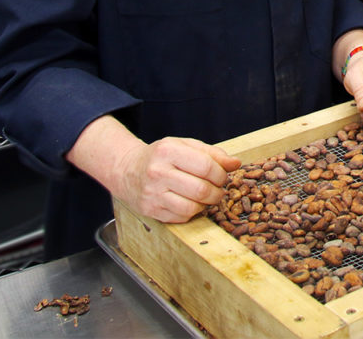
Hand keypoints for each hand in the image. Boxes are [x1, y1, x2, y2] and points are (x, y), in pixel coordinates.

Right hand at [111, 137, 239, 222]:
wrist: (127, 169)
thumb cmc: (162, 156)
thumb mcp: (185, 145)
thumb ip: (212, 153)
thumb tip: (235, 163)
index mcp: (168, 151)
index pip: (206, 166)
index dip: (221, 174)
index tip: (223, 175)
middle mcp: (158, 172)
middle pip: (201, 189)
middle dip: (217, 192)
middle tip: (219, 189)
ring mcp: (152, 193)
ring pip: (192, 207)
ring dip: (206, 204)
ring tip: (207, 197)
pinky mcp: (150, 210)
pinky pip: (181, 217)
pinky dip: (192, 212)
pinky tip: (191, 202)